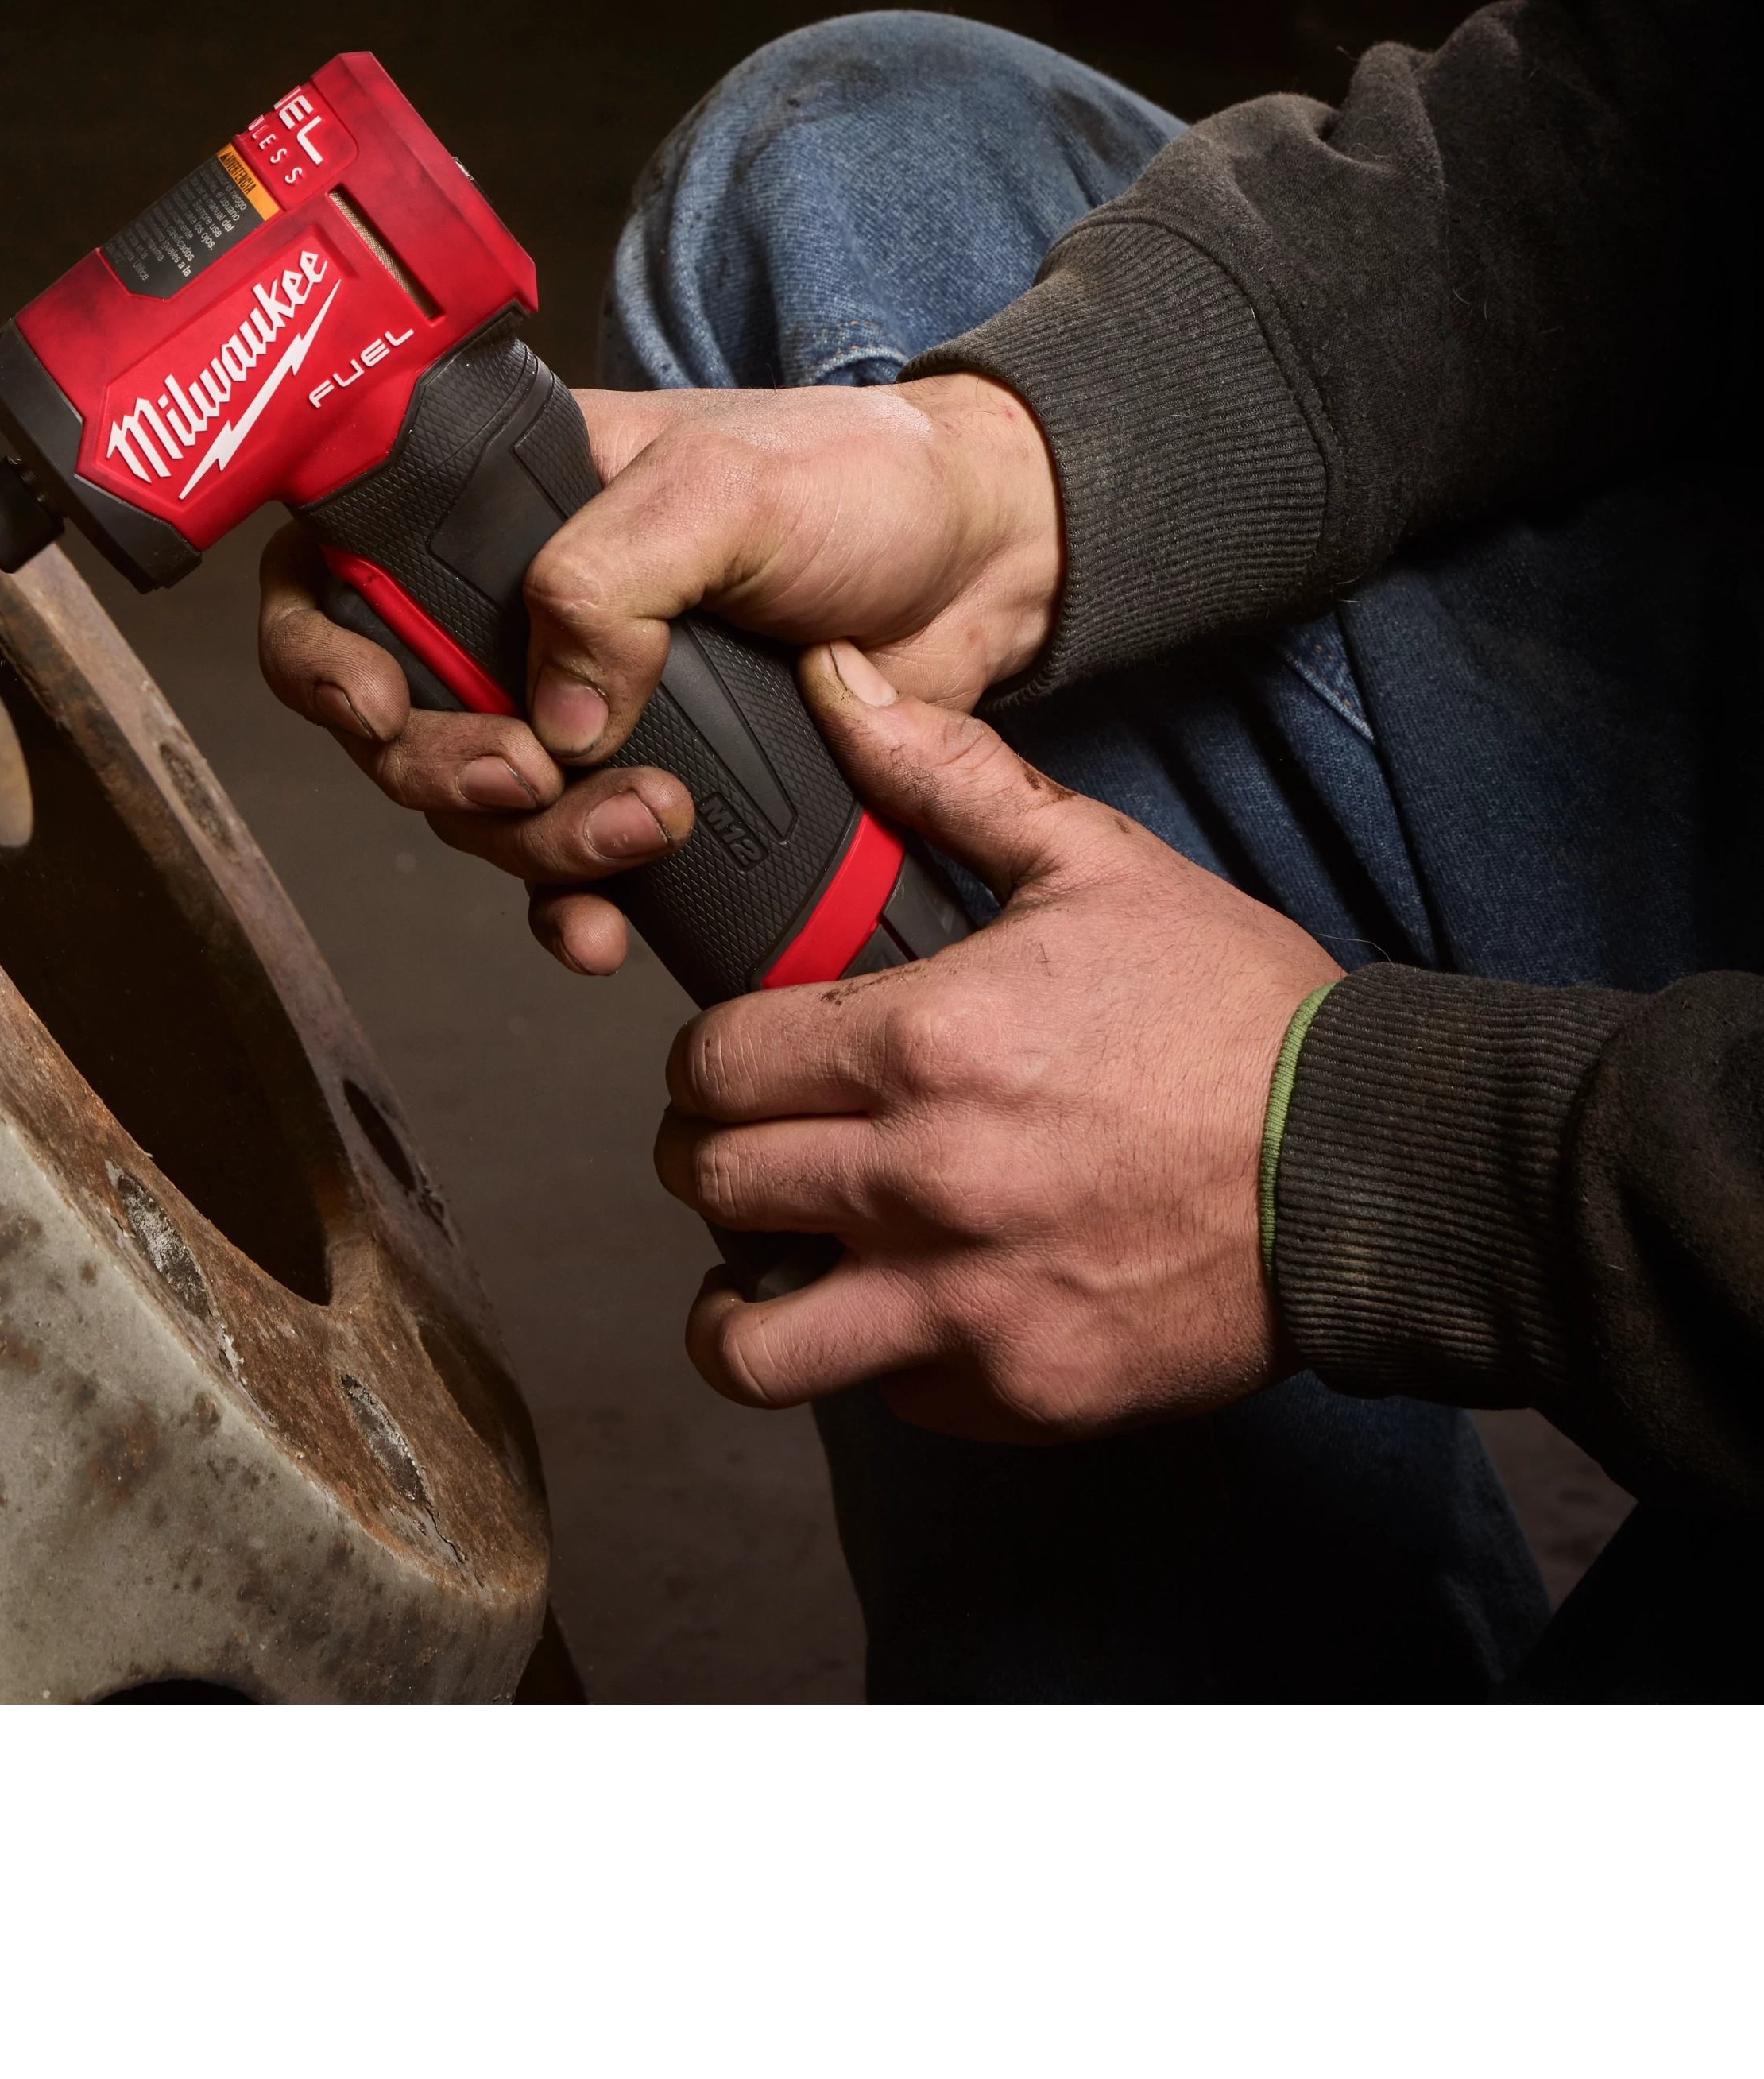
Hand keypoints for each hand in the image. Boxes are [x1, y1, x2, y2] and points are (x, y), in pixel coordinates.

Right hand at [253, 372, 1061, 974]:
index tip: (379, 709)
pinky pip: (559, 873)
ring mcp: (575, 705)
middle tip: (536, 778)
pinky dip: (570, 910)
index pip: (338, 570)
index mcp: (502, 507)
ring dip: (537, 844)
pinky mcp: (640, 783)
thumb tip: (555, 715)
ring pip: (478, 810)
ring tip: (647, 827)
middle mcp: (515, 609)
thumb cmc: (858, 481)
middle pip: (396, 721)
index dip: (322, 653)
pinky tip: (608, 931)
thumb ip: (609, 578)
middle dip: (450, 772)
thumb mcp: (723, 490)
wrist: (988, 563)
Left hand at [660, 643, 1336, 1440]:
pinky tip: (907, 1302)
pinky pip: (879, 1393)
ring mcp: (967, 1299)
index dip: (705, 1061)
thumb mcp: (1098, 864)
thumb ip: (947, 776)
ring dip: (741, 1299)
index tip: (733, 1064)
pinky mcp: (1019, 1389)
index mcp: (924, 1043)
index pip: (713, 1062)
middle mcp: (925, 1180)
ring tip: (769, 1264)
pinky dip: (874, 1355)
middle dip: (711, 1158)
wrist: (1373, 1167)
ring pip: (754, 1335)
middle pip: (714, 1183)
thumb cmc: (1239, 1014)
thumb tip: (835, 685)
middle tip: (746, 1147)